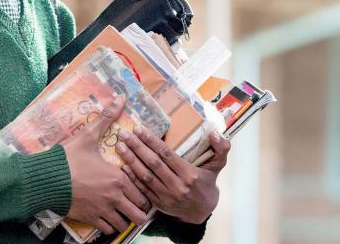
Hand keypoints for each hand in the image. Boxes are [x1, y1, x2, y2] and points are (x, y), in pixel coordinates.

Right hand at [60, 96, 150, 234]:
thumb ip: (106, 118)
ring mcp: (103, 211)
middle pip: (140, 214)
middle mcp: (115, 197)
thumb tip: (120, 97)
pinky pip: (109, 229)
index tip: (137, 187)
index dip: (143, 191)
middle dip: (138, 208)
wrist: (46, 178)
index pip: (144, 192)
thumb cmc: (68, 157)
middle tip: (131, 201)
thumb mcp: (87, 136)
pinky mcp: (91, 219)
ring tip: (120, 210)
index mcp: (119, 178)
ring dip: (125, 218)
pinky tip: (106, 215)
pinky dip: (110, 225)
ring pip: (126, 224)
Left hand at [115, 127, 230, 223]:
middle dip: (137, 147)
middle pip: (153, 163)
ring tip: (119, 145)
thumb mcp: (217, 166)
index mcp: (190, 174)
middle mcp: (177, 186)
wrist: (202, 212)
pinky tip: (122, 165)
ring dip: (130, 160)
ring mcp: (166, 196)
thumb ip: (220, 149)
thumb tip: (215, 133)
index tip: (139, 128)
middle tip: (123, 133)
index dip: (152, 141)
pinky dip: (131, 177)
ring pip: (145, 176)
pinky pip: (142, 189)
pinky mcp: (158, 204)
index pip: (167, 154)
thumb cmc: (206, 183)